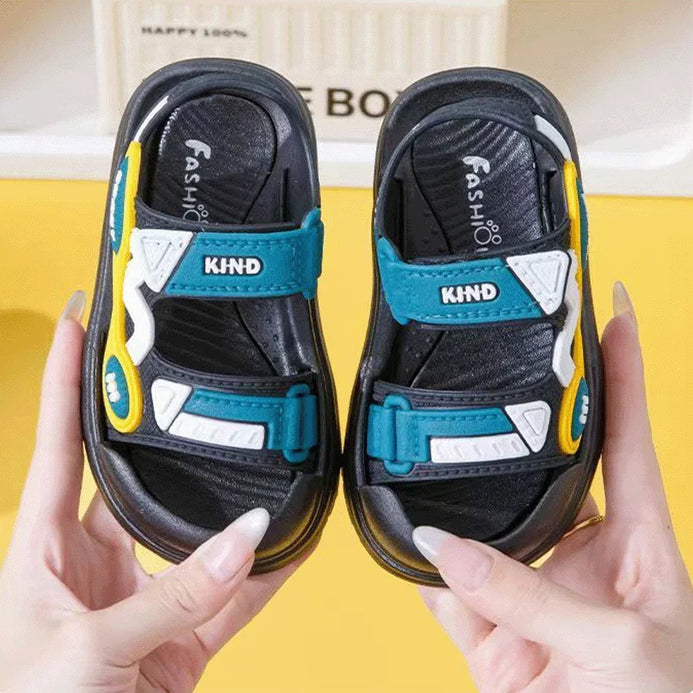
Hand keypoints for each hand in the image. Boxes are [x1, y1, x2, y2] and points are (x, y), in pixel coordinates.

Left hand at [0, 291, 304, 691]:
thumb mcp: (86, 650)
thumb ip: (173, 597)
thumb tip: (244, 541)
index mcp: (44, 549)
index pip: (58, 444)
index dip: (67, 382)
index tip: (81, 324)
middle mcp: (94, 561)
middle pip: (141, 481)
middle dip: (173, 439)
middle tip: (200, 387)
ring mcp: (142, 597)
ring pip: (197, 539)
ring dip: (234, 515)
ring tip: (267, 469)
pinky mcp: (180, 636)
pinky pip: (232, 596)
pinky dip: (266, 574)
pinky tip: (294, 545)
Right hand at [414, 282, 692, 692]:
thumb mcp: (620, 648)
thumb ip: (529, 598)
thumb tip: (450, 548)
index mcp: (637, 544)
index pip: (628, 435)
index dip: (622, 371)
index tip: (612, 310)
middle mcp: (579, 557)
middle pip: (541, 470)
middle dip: (516, 423)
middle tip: (496, 369)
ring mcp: (530, 593)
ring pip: (482, 529)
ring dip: (456, 503)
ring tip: (430, 456)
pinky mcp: (491, 635)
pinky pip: (444, 591)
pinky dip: (421, 568)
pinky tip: (406, 541)